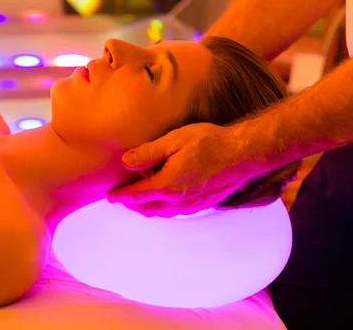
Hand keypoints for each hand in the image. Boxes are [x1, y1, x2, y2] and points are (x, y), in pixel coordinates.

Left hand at [108, 123, 261, 217]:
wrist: (244, 154)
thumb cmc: (209, 143)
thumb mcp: (173, 141)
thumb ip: (147, 153)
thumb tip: (126, 162)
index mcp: (167, 185)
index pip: (136, 195)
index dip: (120, 196)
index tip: (110, 196)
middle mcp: (177, 201)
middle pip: (146, 208)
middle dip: (132, 204)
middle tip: (122, 196)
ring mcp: (191, 206)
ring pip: (161, 213)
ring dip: (147, 206)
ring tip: (140, 196)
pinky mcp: (202, 205)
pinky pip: (175, 212)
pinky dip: (163, 207)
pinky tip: (164, 195)